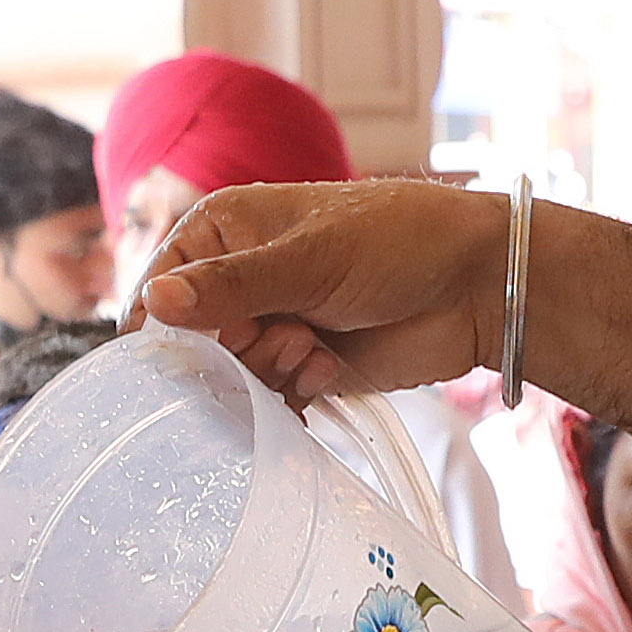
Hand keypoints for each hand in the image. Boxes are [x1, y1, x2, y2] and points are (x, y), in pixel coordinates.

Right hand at [135, 178, 511, 404]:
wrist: (475, 286)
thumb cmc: (397, 242)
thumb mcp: (309, 258)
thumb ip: (232, 286)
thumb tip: (156, 303)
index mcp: (223, 231)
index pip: (160, 287)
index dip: (169, 326)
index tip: (196, 349)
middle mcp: (237, 279)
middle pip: (190, 344)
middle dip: (232, 353)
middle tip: (285, 336)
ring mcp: (269, 325)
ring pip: (227, 378)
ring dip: (267, 373)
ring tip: (315, 349)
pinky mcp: (299, 367)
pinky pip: (266, 401)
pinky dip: (289, 396)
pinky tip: (325, 371)